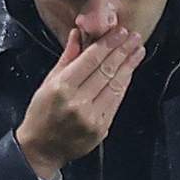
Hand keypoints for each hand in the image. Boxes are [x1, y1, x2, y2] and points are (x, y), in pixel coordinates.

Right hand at [14, 26, 145, 178]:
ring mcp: (92, 117)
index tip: (120, 31)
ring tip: (138, 50)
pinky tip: (130, 71)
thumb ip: (67, 58)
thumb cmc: (41, 113)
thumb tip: (79, 33)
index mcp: (62, 87)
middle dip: (123, 51)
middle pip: (107, 71)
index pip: (91, 60)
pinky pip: (116, 101)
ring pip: (116, 86)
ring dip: (129, 66)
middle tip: (135, 36)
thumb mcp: (48, 82)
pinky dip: (124, 84)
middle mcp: (78, 102)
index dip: (109, 44)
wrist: (42, 148)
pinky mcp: (102, 128)